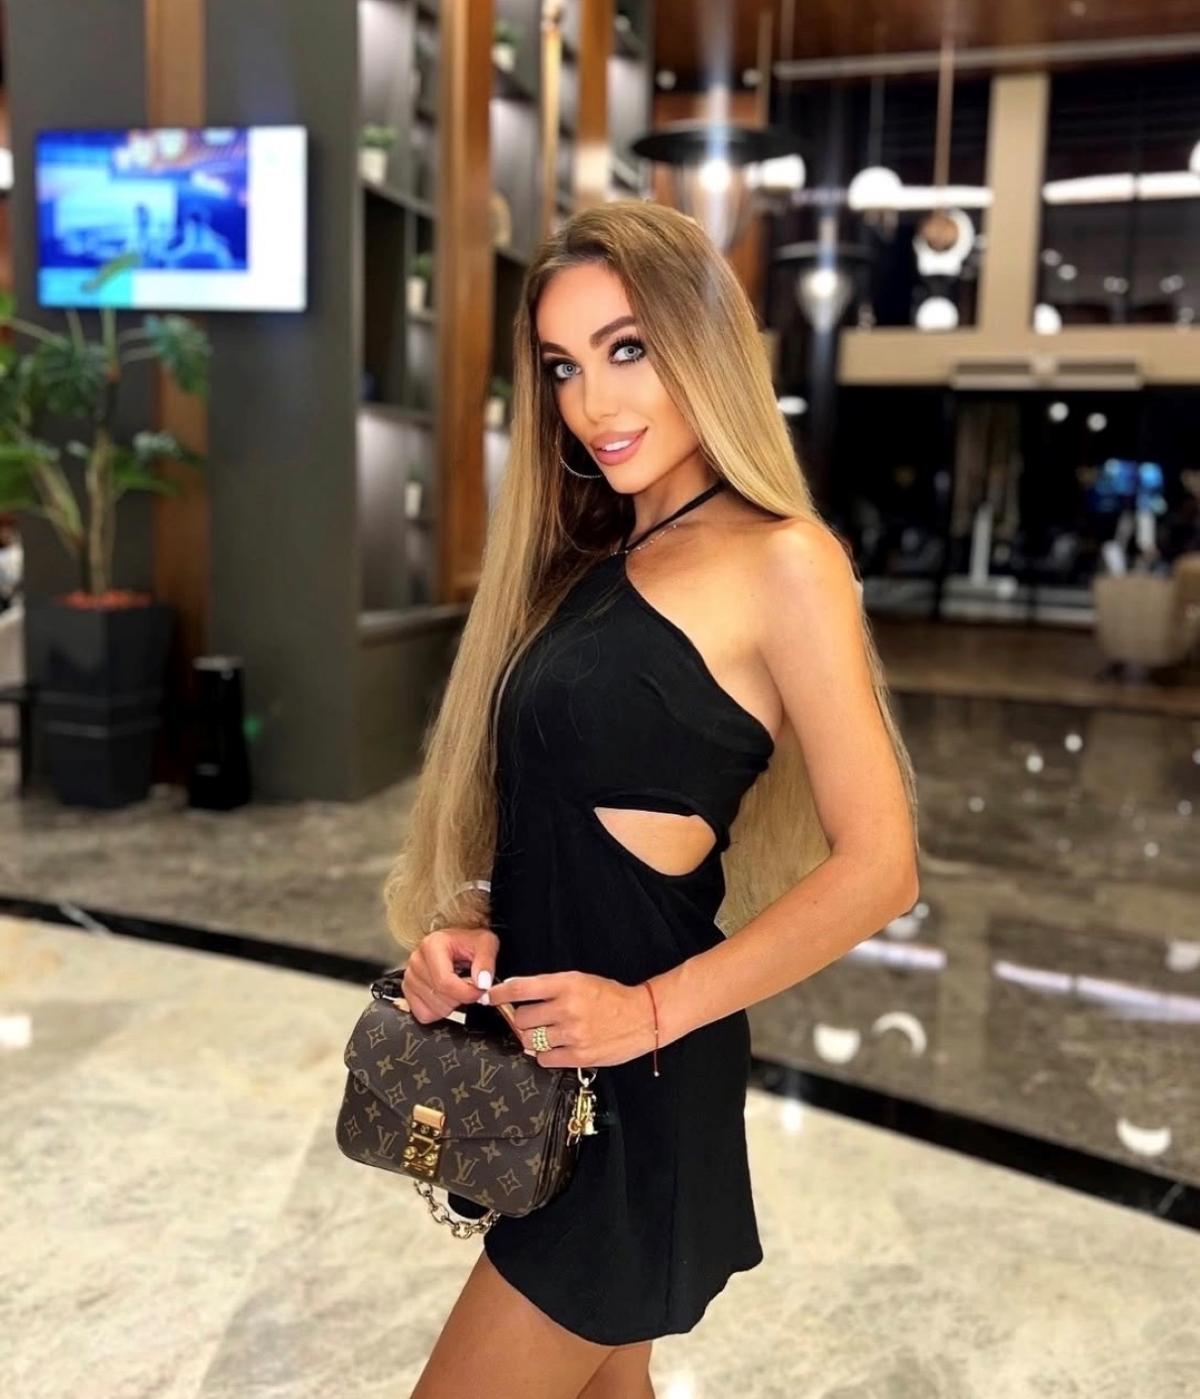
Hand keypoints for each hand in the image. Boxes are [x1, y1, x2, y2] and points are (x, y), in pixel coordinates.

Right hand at [402, 925, 498, 1024]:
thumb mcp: (486, 944)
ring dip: (452, 1004)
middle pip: (440, 996)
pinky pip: (424, 1014)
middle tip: (471, 985)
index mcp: (432, 945)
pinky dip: (439, 1011)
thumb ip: (486, 962)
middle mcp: (417, 960)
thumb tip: (483, 983)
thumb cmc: (470, 943)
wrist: (459, 944)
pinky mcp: (408, 990)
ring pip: (433, 1008)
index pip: (444, 982)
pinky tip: (447, 996)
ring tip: (458, 987)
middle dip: (462, 998)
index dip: (467, 992)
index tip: (481, 990)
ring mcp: (410, 976)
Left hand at [484, 971, 656, 1068]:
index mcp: (568, 984)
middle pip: (521, 1018)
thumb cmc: (610, 997)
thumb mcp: (581, 981)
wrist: (643, 1017)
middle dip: (522, 1020)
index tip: (488, 996)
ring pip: (530, 1040)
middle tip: (534, 1020)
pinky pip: (544, 1059)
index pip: (522, 988)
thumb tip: (515, 995)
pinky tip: (559, 1047)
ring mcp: (573, 1034)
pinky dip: (546, 1054)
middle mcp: (568, 1008)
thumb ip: (550, 988)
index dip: (500, 993)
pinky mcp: (579, 1056)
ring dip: (534, 1038)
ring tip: (549, 1033)